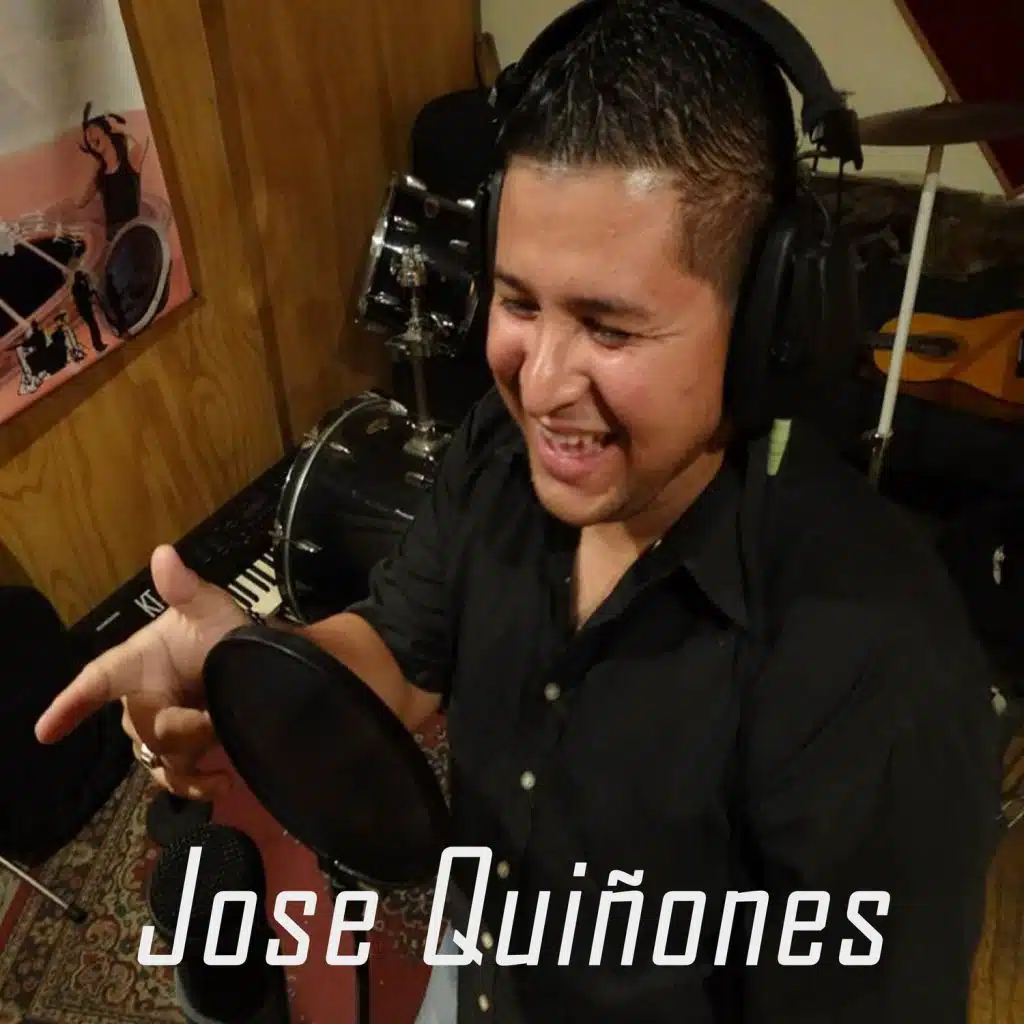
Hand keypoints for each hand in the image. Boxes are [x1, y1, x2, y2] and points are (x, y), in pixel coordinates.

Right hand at [35, 544, 248, 799]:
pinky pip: (178, 777)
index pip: (96, 682)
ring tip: (223, 747)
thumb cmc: (219, 630)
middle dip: (179, 727)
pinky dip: (198, 784)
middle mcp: (141, 700)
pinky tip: (223, 784)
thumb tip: (164, 554)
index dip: (70, 706)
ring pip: (160, 757)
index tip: (44, 731)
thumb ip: (184, 588)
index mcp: (135, 664)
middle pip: (143, 727)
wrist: (254, 661)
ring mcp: (160, 730)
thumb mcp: (208, 607)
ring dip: (190, 757)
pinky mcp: (183, 753)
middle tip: (215, 717)